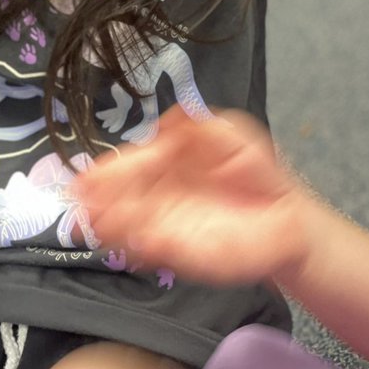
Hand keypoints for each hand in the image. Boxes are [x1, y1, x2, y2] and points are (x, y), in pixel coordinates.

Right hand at [77, 106, 311, 285]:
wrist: (286, 216)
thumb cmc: (253, 171)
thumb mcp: (230, 133)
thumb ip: (199, 124)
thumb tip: (171, 117)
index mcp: (165, 163)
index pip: (131, 166)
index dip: (108, 173)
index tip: (87, 179)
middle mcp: (160, 195)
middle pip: (123, 198)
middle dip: (100, 201)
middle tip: (81, 204)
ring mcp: (170, 224)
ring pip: (132, 225)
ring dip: (112, 226)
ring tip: (95, 225)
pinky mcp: (185, 252)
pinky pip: (159, 250)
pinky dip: (143, 248)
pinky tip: (133, 245)